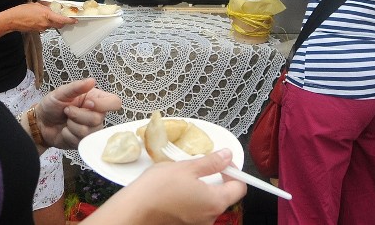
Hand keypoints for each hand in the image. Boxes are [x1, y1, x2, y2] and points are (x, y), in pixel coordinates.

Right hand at [8, 2, 74, 32]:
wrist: (12, 19)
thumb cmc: (21, 11)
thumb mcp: (36, 5)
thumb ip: (45, 7)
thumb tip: (50, 8)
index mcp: (46, 15)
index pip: (62, 20)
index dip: (70, 20)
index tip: (74, 20)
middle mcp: (45, 23)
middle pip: (59, 25)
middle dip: (62, 22)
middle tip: (63, 18)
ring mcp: (41, 28)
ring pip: (52, 26)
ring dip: (52, 22)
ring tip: (45, 16)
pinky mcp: (37, 31)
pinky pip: (45, 27)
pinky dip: (45, 24)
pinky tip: (39, 19)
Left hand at [36, 78, 120, 148]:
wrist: (40, 123)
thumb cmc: (52, 105)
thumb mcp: (61, 92)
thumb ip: (76, 87)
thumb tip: (92, 81)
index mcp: (96, 99)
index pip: (114, 102)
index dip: (102, 104)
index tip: (87, 103)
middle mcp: (97, 115)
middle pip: (98, 119)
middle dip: (77, 115)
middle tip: (67, 110)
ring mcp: (91, 130)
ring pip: (87, 131)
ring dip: (71, 125)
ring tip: (66, 120)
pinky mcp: (83, 142)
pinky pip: (79, 140)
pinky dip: (67, 134)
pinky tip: (64, 130)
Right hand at [121, 149, 246, 224]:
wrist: (134, 210)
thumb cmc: (158, 188)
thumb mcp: (187, 167)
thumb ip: (212, 162)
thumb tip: (227, 156)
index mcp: (214, 202)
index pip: (239, 188)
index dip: (234, 172)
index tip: (224, 163)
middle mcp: (209, 218)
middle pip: (224, 197)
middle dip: (218, 180)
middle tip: (202, 166)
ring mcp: (197, 224)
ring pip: (208, 204)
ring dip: (203, 189)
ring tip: (185, 177)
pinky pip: (196, 211)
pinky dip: (192, 199)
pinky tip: (177, 190)